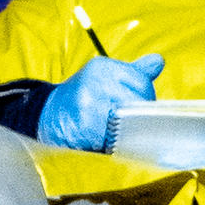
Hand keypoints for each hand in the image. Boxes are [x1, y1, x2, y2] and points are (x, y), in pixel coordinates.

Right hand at [39, 52, 163, 150]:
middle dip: (139, 116)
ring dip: (127, 131)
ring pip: (127, 120)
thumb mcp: (104, 78)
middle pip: (137, 100)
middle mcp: (95, 80)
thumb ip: (133, 73)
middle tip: (130, 125)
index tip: (137, 109)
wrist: (47, 116)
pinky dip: (113, 143)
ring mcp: (88, 102)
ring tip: (118, 134)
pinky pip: (112, 137)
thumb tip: (158, 61)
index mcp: (102, 66)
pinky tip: (107, 142)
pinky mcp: (84, 125)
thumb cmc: (82, 97)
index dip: (145, 98)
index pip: (141, 81)